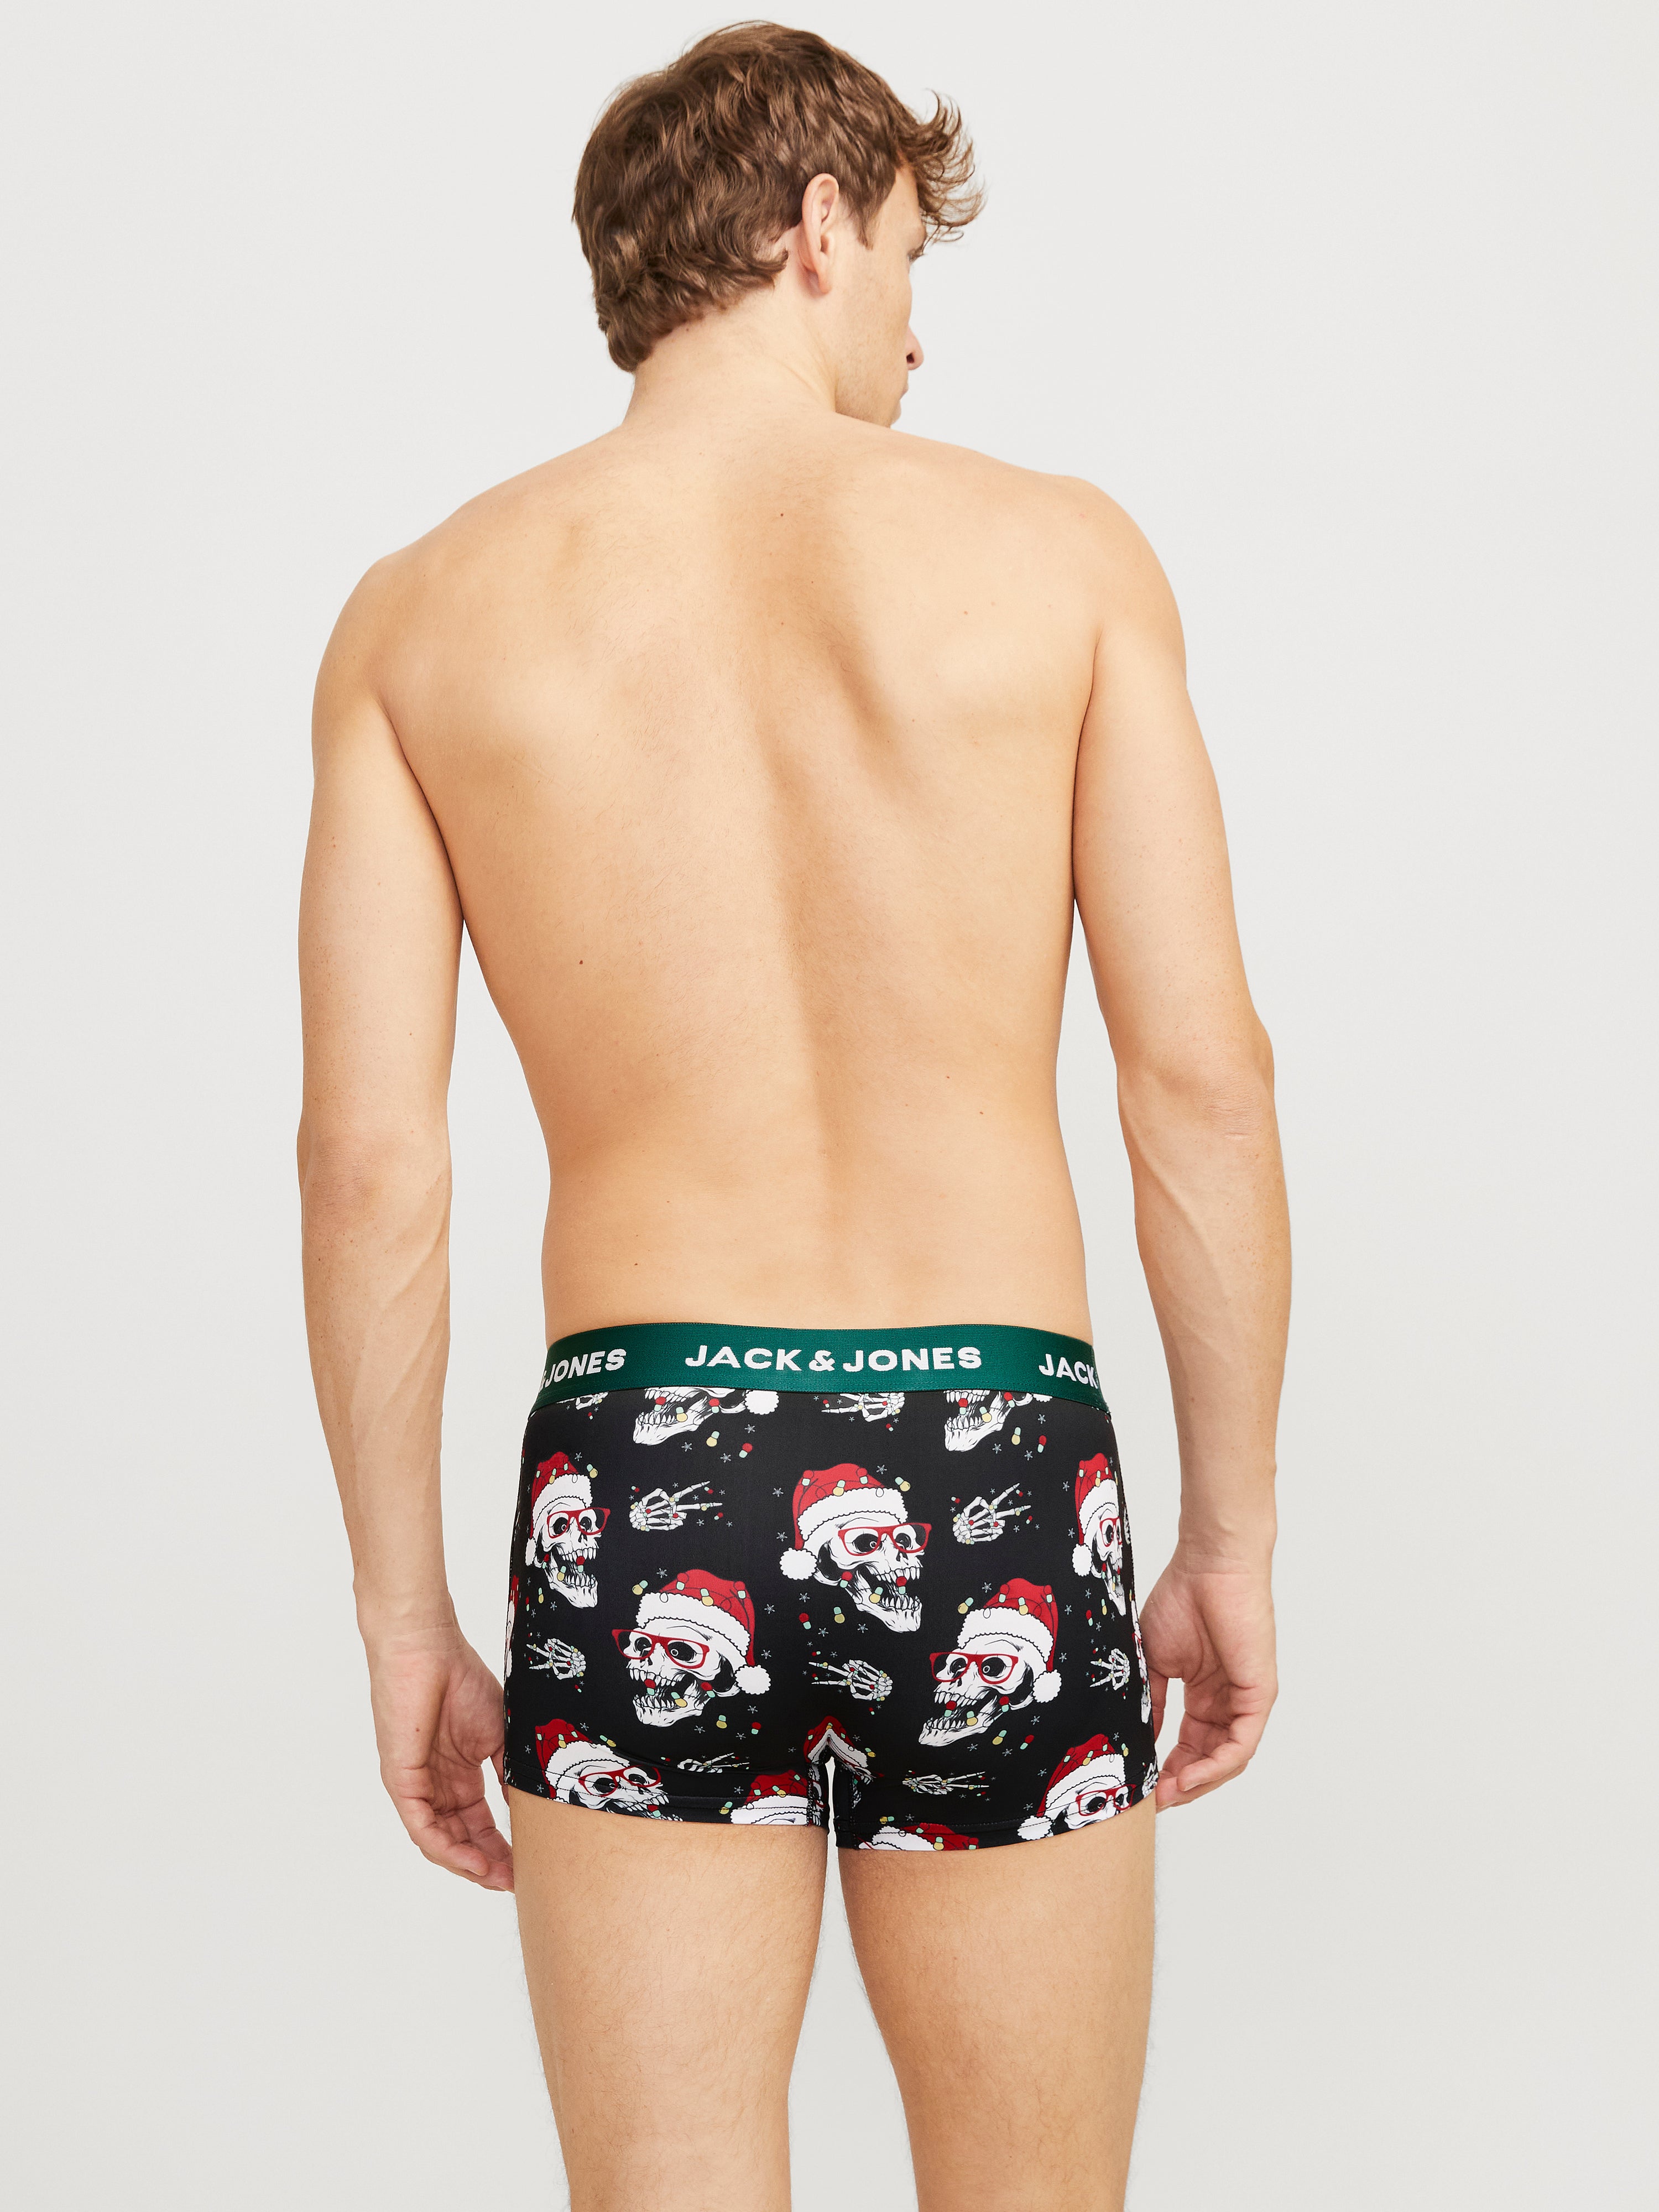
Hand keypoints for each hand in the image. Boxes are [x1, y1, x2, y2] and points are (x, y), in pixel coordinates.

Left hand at [365, 1625, 513, 1888]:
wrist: (427, 1649)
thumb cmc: (460, 1679)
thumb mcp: (498, 1733)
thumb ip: (509, 1770)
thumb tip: (530, 1805)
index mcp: (457, 1774)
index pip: (478, 1823)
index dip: (501, 1847)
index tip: (527, 1865)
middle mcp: (435, 1786)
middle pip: (460, 1839)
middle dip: (488, 1865)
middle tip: (517, 1882)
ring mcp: (416, 1786)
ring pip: (440, 1841)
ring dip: (469, 1864)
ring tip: (499, 1878)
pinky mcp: (402, 1781)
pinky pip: (422, 1827)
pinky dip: (448, 1849)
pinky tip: (474, 1861)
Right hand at [1139, 1552, 1275, 1807]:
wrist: (1209, 1566)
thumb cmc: (1182, 1599)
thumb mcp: (1156, 1660)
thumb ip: (1153, 1700)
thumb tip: (1141, 1739)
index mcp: (1205, 1694)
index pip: (1191, 1745)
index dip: (1169, 1770)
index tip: (1144, 1786)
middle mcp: (1228, 1702)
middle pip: (1210, 1759)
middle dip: (1183, 1784)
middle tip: (1155, 1799)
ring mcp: (1245, 1701)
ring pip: (1227, 1759)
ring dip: (1198, 1782)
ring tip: (1168, 1793)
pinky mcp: (1258, 1696)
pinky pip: (1241, 1744)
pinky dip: (1215, 1765)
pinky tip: (1189, 1776)